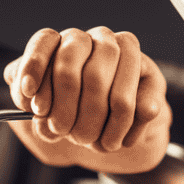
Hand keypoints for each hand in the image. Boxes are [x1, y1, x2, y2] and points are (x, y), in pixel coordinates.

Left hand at [4, 27, 166, 152]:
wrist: (111, 129)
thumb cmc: (71, 115)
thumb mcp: (44, 113)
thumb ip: (35, 110)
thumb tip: (37, 115)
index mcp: (63, 42)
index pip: (45, 42)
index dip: (34, 68)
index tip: (32, 103)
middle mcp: (93, 39)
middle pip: (71, 63)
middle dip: (62, 107)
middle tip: (61, 132)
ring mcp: (125, 53)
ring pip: (105, 83)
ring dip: (94, 122)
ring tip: (89, 143)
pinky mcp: (151, 76)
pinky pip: (140, 104)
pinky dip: (123, 129)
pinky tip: (115, 141)